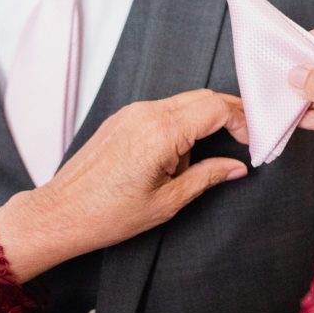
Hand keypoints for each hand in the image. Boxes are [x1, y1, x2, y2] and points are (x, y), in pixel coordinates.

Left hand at [0, 89, 248, 281]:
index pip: (216, 108)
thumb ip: (207, 177)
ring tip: (209, 156)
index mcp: (161, 132)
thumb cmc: (108, 214)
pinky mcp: (123, 118)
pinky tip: (181, 154)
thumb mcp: (167, 202)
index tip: (253, 141)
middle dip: (230, 115)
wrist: (59, 213)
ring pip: (184, 102)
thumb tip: (237, 167)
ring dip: (205, 121)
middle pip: (203, 97)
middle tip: (246, 139)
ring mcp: (132, 112)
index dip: (243, 120)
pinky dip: (182, 123)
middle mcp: (146, 113)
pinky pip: (164, 109)